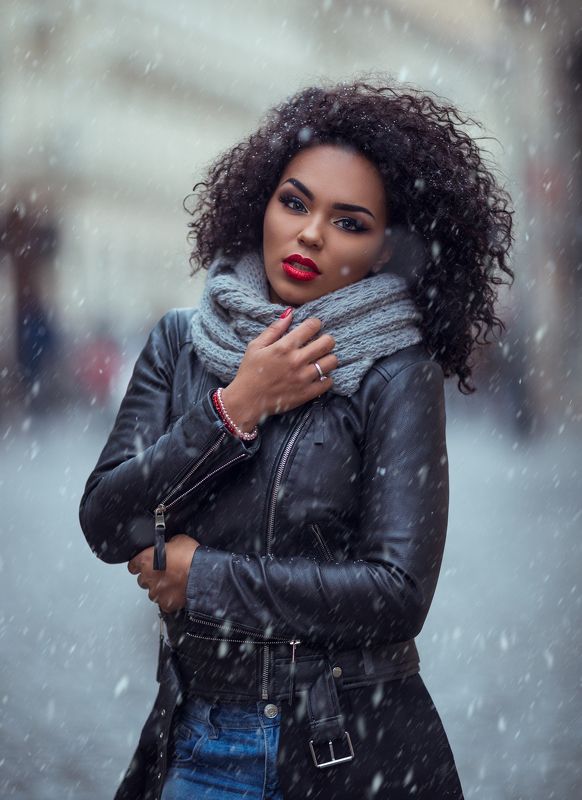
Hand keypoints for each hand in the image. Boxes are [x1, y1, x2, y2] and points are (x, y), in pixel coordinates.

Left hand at [127, 534, 198, 612]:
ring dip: (160, 588)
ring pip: (153, 592)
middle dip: (152, 576)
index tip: (143, 565)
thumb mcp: (178, 540)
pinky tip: (178, 591)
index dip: (139, 564)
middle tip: (165, 572)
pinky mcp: (165, 603)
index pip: (133, 565)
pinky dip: (169, 598)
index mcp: (146, 560)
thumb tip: (169, 545)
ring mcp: (155, 592)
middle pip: (143, 579)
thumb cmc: (191, 557)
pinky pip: (164, 602)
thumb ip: (167, 545)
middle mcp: (147, 577)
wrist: (204, 574)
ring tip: (174, 582)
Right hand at [222, 310, 337, 429]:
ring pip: (332, 361)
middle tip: (320, 343)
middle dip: (326, 339)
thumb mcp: (256, 346)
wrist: (247, 401)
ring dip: (328, 358)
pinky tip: (318, 376)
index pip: (312, 326)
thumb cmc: (249, 372)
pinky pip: (328, 382)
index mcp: (285, 346)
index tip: (313, 327)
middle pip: (327, 342)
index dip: (315, 323)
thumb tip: (289, 313)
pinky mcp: (307, 393)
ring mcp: (304, 378)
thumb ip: (274, 329)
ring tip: (320, 360)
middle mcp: (297, 360)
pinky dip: (326, 378)